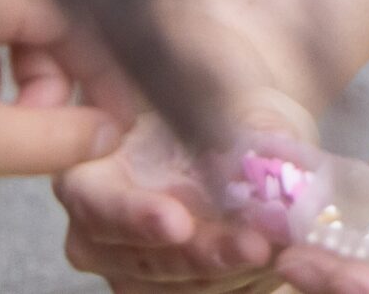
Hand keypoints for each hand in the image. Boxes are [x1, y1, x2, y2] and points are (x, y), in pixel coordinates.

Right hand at [56, 93, 318, 290]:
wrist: (237, 125)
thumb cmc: (217, 101)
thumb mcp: (229, 95)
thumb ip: (240, 124)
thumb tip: (266, 158)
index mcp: (89, 172)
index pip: (97, 205)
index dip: (135, 217)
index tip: (177, 221)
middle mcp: (99, 230)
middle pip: (142, 258)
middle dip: (201, 254)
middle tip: (253, 245)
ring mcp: (132, 267)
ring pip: (179, 288)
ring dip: (232, 272)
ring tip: (279, 243)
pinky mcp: (171, 290)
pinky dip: (245, 281)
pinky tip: (277, 255)